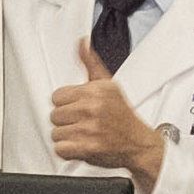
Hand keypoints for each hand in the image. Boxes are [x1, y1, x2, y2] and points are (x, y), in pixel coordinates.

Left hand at [48, 68, 163, 182]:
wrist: (138, 143)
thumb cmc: (121, 116)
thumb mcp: (108, 84)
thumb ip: (91, 63)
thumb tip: (82, 42)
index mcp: (95, 90)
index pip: (57, 96)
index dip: (66, 104)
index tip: (78, 108)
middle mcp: (92, 107)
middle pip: (54, 115)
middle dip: (67, 121)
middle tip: (83, 122)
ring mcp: (90, 128)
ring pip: (56, 133)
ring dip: (67, 137)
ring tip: (83, 134)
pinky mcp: (88, 147)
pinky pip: (60, 149)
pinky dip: (68, 151)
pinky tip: (81, 145)